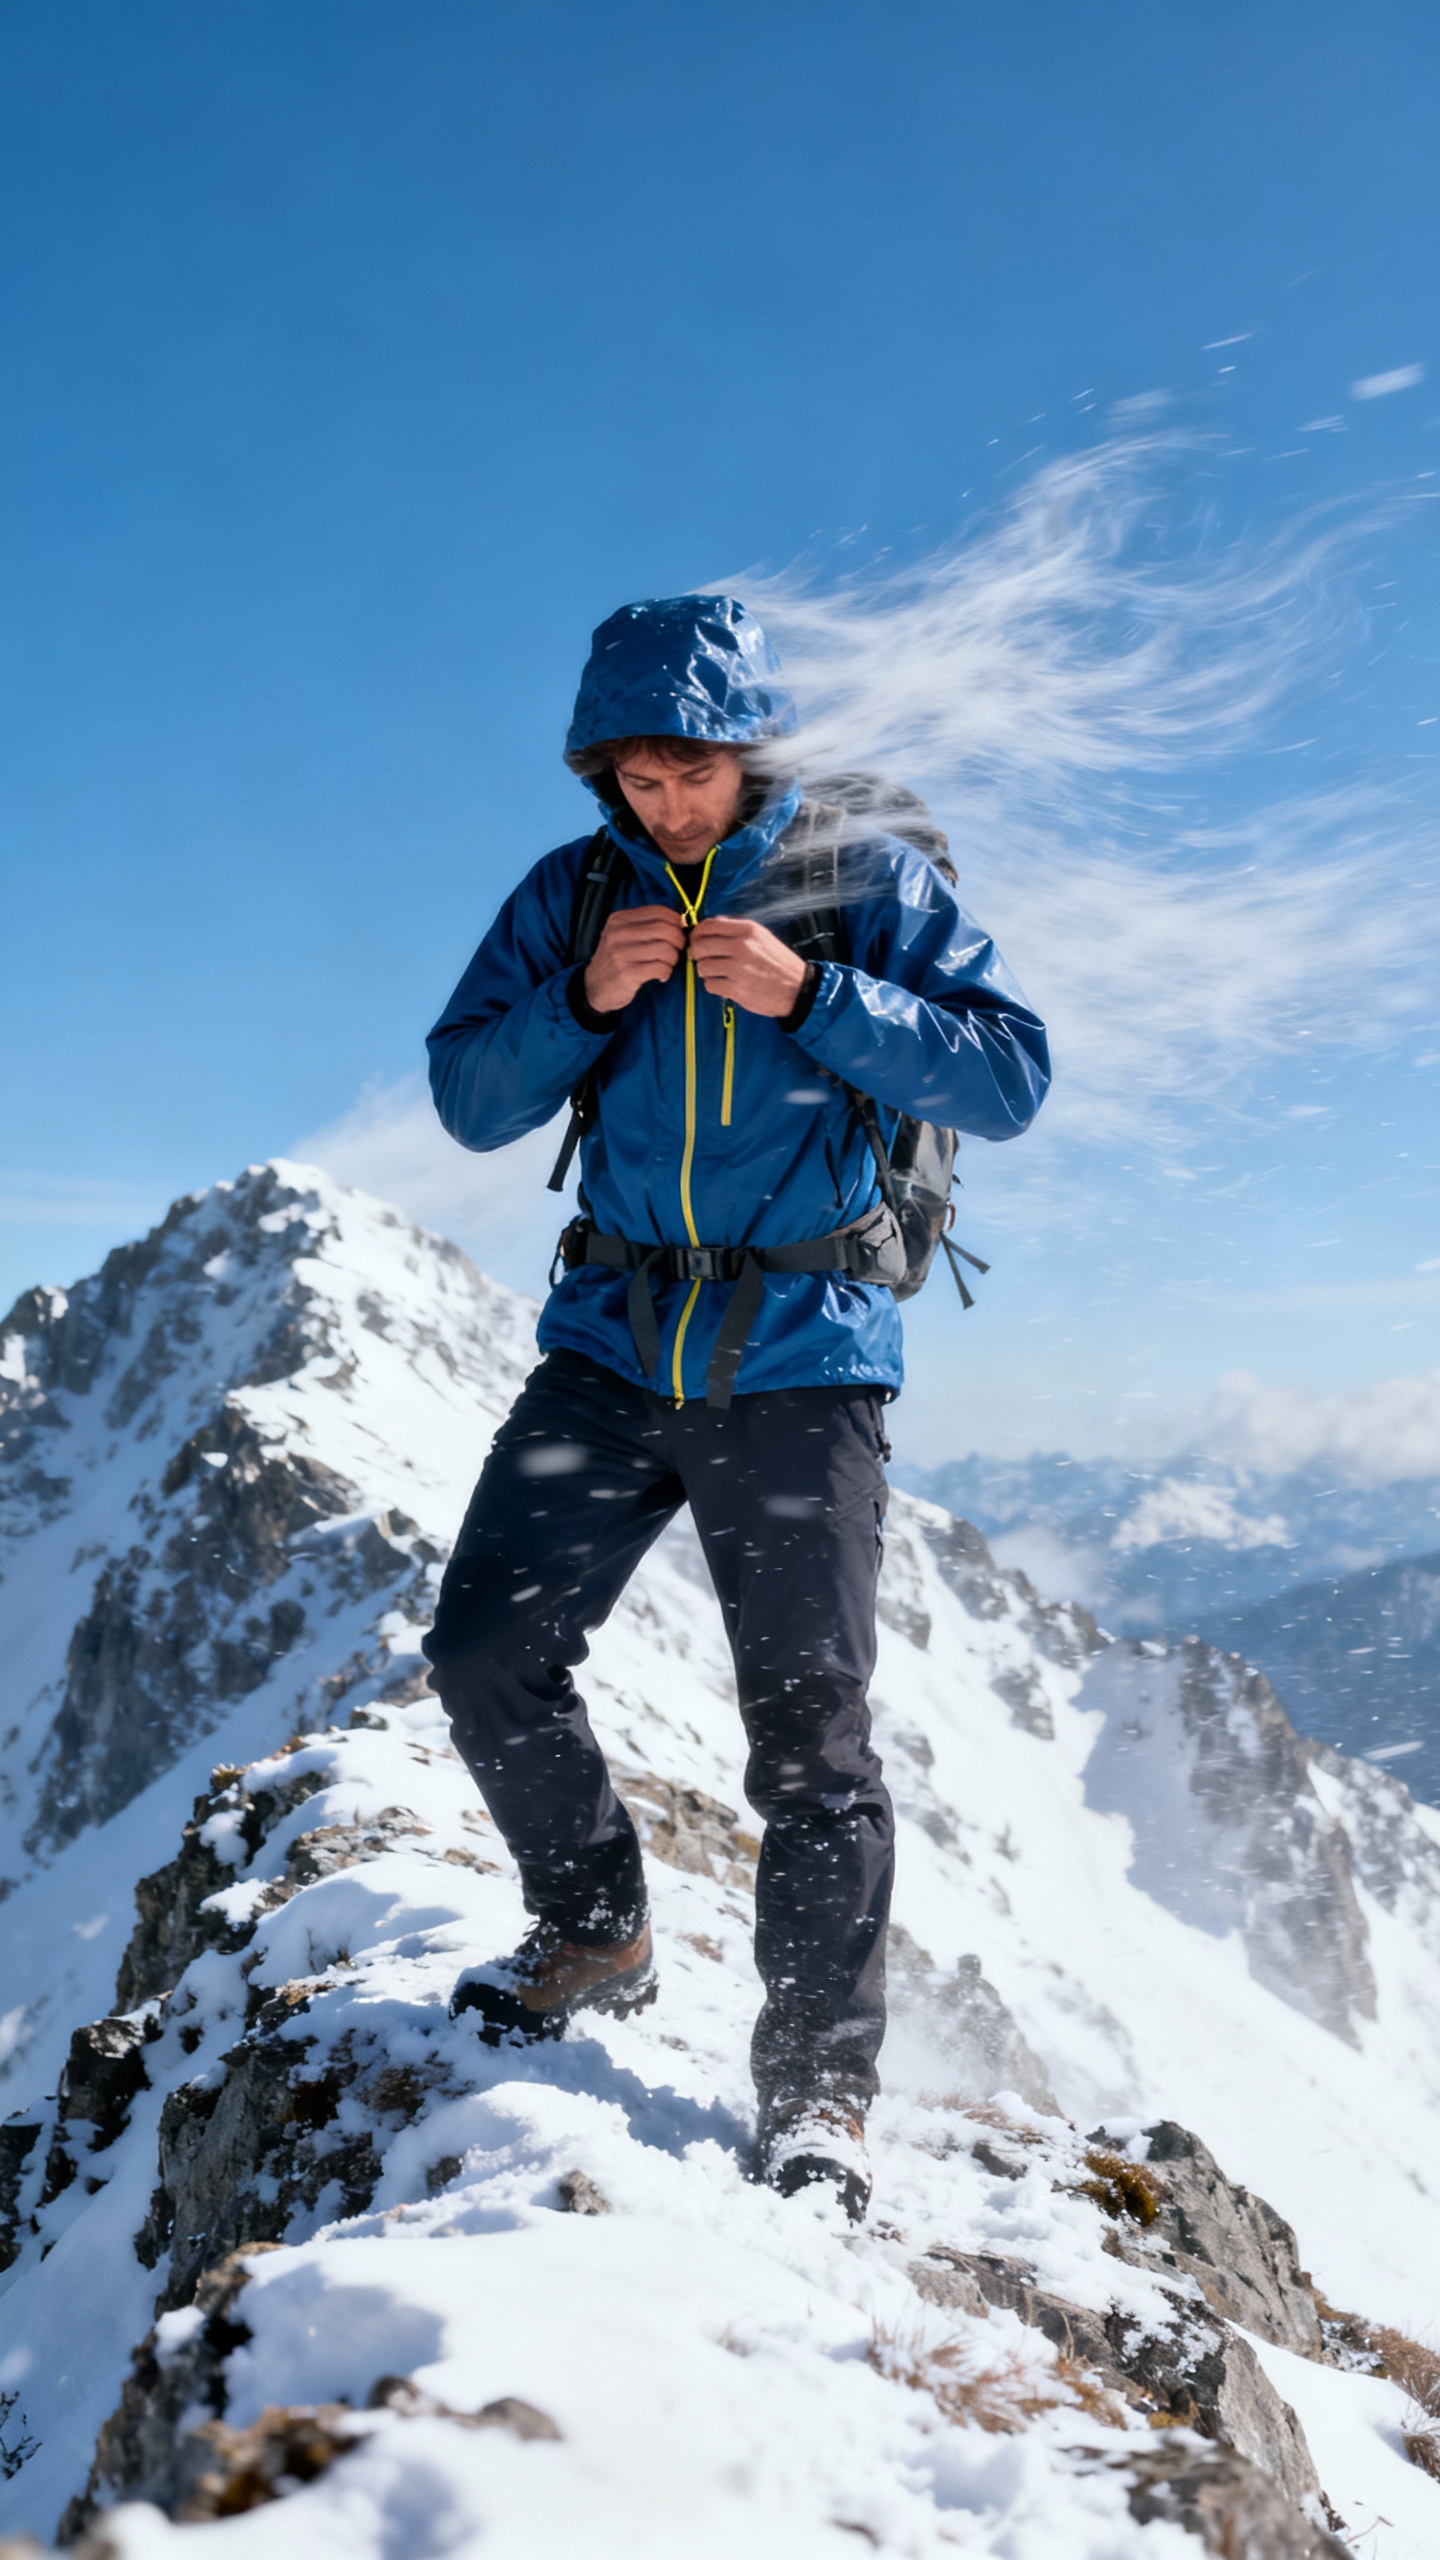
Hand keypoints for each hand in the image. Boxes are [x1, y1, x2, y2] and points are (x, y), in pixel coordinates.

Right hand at [583, 905, 687, 1013]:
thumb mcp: (623, 936)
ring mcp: (621, 953)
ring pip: (666, 950)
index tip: (678, 932)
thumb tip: (680, 922)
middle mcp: (618, 933)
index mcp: (619, 919)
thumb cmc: (616, 960)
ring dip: (673, 959)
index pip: (658, 911)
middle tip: (675, 951)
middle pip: (666, 930)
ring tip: (666, 965)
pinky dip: (666, 973)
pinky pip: (661, 968)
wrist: (594, 987)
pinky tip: (660, 976)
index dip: (676, 921)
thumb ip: (646, 926)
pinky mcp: (627, 973)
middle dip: (678, 941)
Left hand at [688, 918, 809, 1017]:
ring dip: (705, 971)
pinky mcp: (736, 989)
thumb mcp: (761, 937)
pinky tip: (724, 984)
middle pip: (700, 946)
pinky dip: (713, 986)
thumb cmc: (777, 962)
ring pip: (702, 967)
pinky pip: (710, 985)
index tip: (696, 940)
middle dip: (696, 953)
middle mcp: (741, 946)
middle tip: (701, 959)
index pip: (709, 925)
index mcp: (747, 930)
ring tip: (717, 973)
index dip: (697, 933)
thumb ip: (736, 930)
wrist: (797, 988)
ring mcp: (738, 968)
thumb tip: (708, 928)